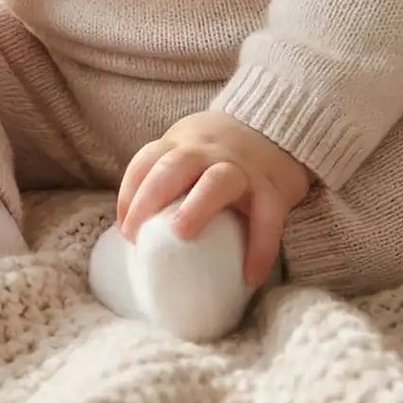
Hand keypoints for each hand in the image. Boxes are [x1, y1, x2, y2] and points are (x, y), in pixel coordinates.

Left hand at [117, 111, 310, 286]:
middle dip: (151, 196)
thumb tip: (132, 233)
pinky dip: (260, 246)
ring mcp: (242, 168)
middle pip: (175, 165)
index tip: (126, 229)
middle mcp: (209, 152)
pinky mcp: (274, 188)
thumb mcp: (188, 150)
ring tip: (181, 233)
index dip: (130, 193)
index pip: (147, 161)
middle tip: (136, 231)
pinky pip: (268, 218)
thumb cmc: (219, 153)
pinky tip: (251, 276)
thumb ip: (165, 178)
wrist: (277, 126)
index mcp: (183, 144)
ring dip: (197, 205)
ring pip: (218, 180)